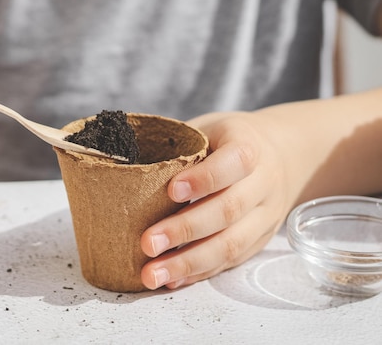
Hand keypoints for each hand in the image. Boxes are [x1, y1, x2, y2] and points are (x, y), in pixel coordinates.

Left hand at [139, 111, 297, 289]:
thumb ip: (177, 144)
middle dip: (185, 230)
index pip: (233, 162)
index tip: (172, 190)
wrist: (282, 154)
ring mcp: (265, 216)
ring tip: (152, 274)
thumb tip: (124, 162)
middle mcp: (263, 183)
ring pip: (231, 245)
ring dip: (188, 263)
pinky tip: (172, 279)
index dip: (204, 178)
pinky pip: (230, 261)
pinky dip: (199, 272)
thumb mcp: (208, 127)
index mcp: (248, 147)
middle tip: (147, 243)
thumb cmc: (228, 139)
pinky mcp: (259, 240)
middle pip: (229, 210)